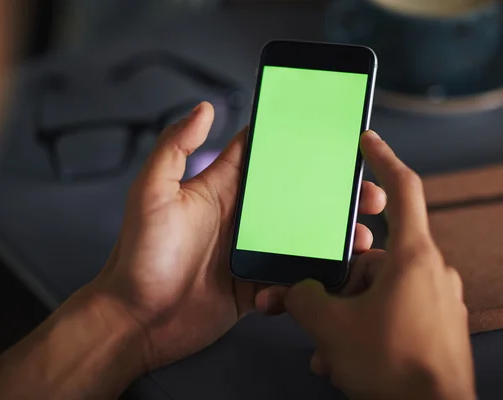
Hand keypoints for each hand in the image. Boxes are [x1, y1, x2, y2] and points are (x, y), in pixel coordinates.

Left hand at [89, 103, 386, 370]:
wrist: (137, 321)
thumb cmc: (139, 258)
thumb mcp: (152, 194)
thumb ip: (175, 148)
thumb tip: (203, 108)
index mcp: (222, 189)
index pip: (264, 155)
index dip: (296, 144)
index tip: (333, 138)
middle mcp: (242, 217)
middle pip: (297, 196)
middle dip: (333, 193)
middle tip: (366, 194)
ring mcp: (252, 251)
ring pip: (304, 236)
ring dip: (333, 235)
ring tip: (361, 237)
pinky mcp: (256, 283)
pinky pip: (292, 276)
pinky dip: (312, 276)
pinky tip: (324, 278)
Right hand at [259, 131, 474, 399]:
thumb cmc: (394, 369)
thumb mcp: (332, 327)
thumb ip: (304, 300)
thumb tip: (298, 294)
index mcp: (413, 258)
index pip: (405, 189)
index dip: (384, 158)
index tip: (368, 140)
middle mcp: (431, 273)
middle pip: (373, 259)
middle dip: (339, 283)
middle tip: (314, 304)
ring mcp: (437, 301)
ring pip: (379, 293)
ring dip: (348, 315)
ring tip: (328, 347)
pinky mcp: (437, 327)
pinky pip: (394, 315)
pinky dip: (367, 329)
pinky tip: (346, 358)